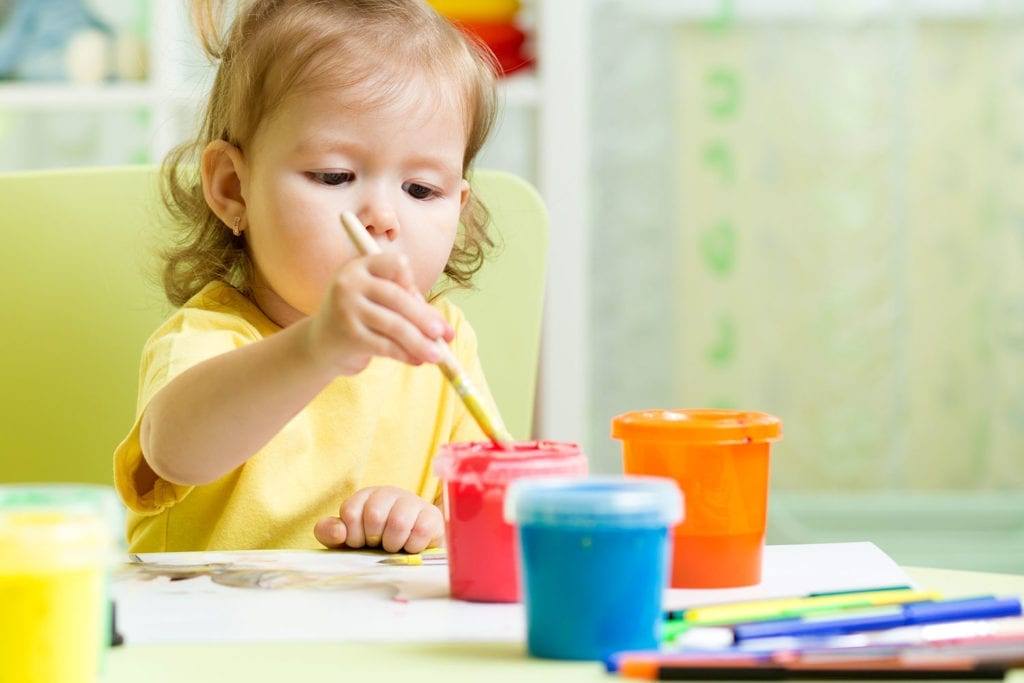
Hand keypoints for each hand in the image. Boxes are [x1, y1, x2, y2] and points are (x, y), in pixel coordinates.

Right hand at [307, 253, 453, 375]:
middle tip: (444, 334)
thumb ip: (409, 304)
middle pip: (398, 297)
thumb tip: (443, 328)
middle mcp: (350, 283)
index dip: (411, 281)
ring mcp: (346, 309)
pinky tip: (418, 361)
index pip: (396, 264)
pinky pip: (384, 345)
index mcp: (360, 266)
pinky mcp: (348, 335)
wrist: (321, 343)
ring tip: (437, 356)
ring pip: (394, 325)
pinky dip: (405, 354)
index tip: (418, 299)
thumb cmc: (361, 317)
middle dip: (425, 318)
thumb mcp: (379, 301)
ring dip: (420, 342)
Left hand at [314, 485, 444, 553]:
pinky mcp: (432, 515)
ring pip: (398, 523)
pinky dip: (413, 546)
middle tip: (379, 545)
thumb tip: (338, 533)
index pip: (351, 511)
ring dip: (394, 544)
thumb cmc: (377, 542)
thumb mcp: (350, 539)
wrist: (414, 546)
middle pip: (374, 516)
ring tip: (395, 546)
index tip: (361, 543)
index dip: (353, 535)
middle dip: (374, 539)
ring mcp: (412, 502)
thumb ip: (332, 533)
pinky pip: (420, 531)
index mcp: (365, 496)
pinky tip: (411, 546)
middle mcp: (388, 493)